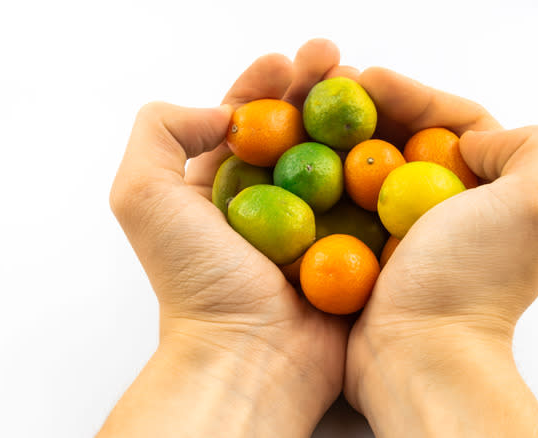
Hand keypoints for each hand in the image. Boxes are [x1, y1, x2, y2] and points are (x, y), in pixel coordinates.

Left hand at [100, 39, 358, 437]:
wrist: (251, 357)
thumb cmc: (196, 282)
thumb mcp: (142, 196)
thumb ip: (159, 132)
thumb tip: (222, 113)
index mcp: (221, 186)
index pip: (245, 118)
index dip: (265, 84)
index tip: (286, 61)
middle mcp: (269, 201)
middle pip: (298, 129)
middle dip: (317, 88)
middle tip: (338, 60)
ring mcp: (315, 224)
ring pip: (339, 156)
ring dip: (356, 117)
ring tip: (373, 85)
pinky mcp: (352, 247)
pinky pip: (372, 198)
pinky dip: (385, 166)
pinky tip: (396, 137)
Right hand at [344, 68, 537, 435]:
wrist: (419, 355)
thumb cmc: (471, 280)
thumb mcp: (537, 204)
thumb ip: (531, 149)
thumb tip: (473, 142)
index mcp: (493, 192)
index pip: (457, 123)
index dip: (416, 94)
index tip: (371, 79)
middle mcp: (453, 209)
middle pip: (410, 140)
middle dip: (374, 108)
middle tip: (332, 88)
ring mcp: (408, 233)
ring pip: (373, 166)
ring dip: (344, 136)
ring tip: (310, 114)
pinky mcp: (368, 252)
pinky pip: (344, 202)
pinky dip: (325, 177)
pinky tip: (303, 159)